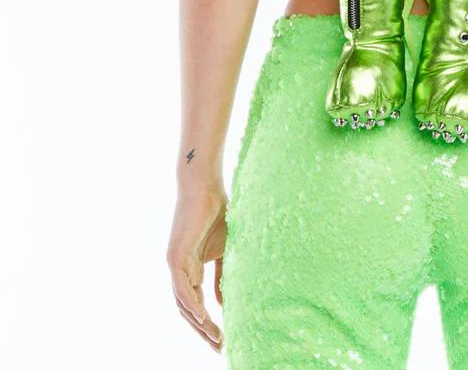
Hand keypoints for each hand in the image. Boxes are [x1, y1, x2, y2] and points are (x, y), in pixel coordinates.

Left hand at [167, 185, 227, 352]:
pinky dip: (192, 305)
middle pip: (188, 311)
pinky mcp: (175, 258)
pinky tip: (203, 318)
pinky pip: (182, 289)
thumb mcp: (225, 250)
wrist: (205, 186)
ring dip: (199, 324)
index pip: (197, 304)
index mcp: (191, 269)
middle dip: (203, 331)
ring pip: (184, 304)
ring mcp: (176, 265)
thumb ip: (222, 276)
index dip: (208, 323)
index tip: (224, 338)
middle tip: (219, 347)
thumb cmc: (217, 212)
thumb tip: (224, 305)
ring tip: (215, 338)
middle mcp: (180, 271)